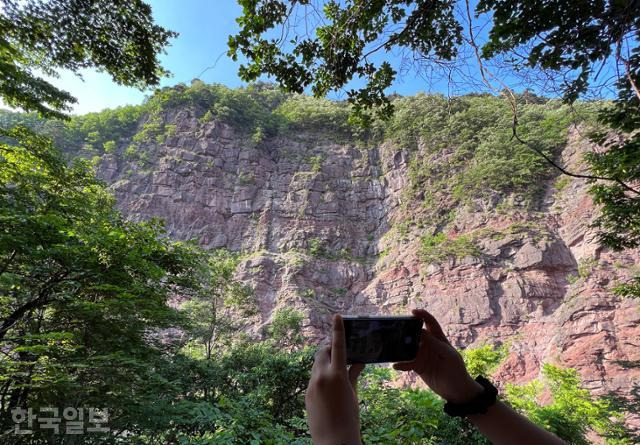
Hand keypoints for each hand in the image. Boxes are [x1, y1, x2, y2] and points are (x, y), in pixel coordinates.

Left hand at [306, 314, 364, 444]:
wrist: (333, 441)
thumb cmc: (349, 418)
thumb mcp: (354, 394)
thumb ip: (354, 374)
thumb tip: (358, 362)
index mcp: (336, 375)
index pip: (337, 346)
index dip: (337, 329)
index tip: (336, 316)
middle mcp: (321, 377)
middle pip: (322, 352)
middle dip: (329, 348)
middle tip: (339, 350)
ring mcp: (311, 385)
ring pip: (317, 366)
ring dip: (325, 363)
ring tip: (338, 372)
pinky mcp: (306, 394)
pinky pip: (314, 379)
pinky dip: (322, 377)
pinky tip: (330, 388)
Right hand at [393, 309, 482, 403]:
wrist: (457, 391)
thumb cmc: (456, 370)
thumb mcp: (448, 355)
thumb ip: (435, 344)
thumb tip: (421, 331)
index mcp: (439, 339)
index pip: (430, 322)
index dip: (422, 315)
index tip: (413, 312)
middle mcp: (429, 345)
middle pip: (415, 333)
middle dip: (406, 330)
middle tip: (397, 331)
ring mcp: (423, 355)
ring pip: (409, 348)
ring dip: (401, 348)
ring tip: (393, 349)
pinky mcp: (418, 366)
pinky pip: (407, 363)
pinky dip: (401, 364)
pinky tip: (396, 366)